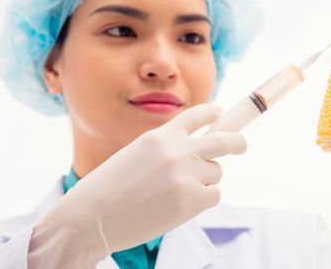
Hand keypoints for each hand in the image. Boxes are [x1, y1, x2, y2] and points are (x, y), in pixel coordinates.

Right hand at [28, 104, 246, 267]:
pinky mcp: (192, 199)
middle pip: (222, 140)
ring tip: (175, 193)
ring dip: (204, 180)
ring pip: (215, 172)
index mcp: (160, 136)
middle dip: (236, 142)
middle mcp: (177, 150)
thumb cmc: (105, 191)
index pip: (195, 116)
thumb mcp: (134, 155)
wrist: (89, 218)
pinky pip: (214, 194)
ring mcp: (187, 174)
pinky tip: (180, 206)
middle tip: (241, 145)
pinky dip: (203, 200)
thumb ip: (164, 149)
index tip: (219, 112)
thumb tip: (196, 151)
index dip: (211, 113)